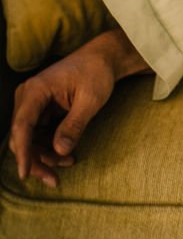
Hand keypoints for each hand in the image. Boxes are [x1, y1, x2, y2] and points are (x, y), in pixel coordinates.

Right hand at [8, 28, 146, 187]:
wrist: (104, 58)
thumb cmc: (97, 73)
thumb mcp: (91, 99)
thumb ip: (75, 124)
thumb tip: (59, 151)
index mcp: (35, 91)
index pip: (22, 127)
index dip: (23, 153)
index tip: (25, 174)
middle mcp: (27, 98)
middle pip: (22, 137)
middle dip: (36, 161)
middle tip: (54, 180)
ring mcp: (32, 105)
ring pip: (30, 140)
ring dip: (45, 156)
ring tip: (68, 163)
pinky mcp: (41, 111)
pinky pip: (39, 135)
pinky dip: (50, 147)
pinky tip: (66, 156)